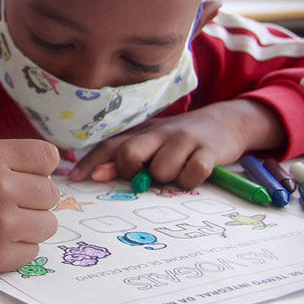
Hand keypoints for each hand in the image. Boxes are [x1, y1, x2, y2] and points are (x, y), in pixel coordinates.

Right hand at [0, 140, 60, 272]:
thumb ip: (15, 163)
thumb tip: (60, 180)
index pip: (48, 157)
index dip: (36, 167)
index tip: (20, 174)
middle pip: (51, 193)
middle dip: (32, 197)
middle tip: (4, 201)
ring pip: (48, 224)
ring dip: (30, 224)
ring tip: (0, 220)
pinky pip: (33, 251)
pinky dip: (18, 247)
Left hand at [68, 100, 284, 189]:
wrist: (228, 121)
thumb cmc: (181, 140)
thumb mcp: (153, 143)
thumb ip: (127, 157)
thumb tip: (96, 174)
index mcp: (142, 132)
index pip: (110, 145)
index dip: (91, 161)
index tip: (75, 178)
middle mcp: (159, 133)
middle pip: (129, 153)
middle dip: (130, 170)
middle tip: (143, 177)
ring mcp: (184, 140)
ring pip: (161, 170)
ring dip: (167, 179)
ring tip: (177, 172)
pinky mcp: (208, 151)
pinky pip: (192, 175)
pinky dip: (191, 181)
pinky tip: (194, 173)